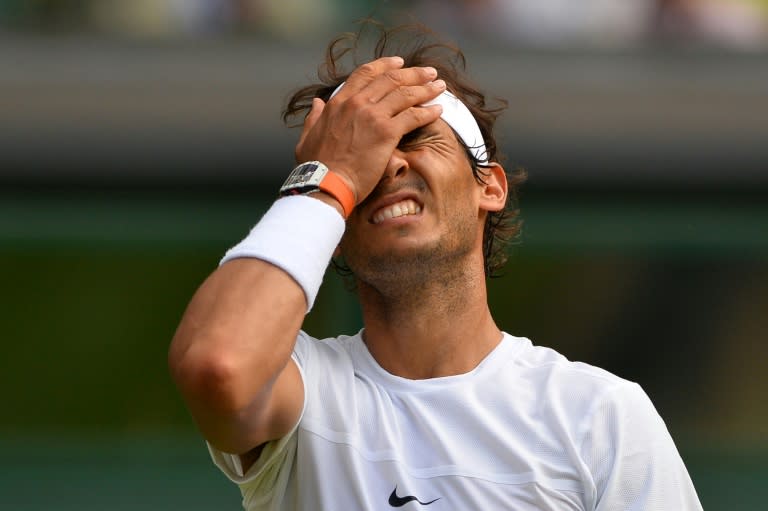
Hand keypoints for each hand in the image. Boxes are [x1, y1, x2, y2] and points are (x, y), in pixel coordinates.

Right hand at [295, 56, 445, 205]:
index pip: (365, 73)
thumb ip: (314, 118)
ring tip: (439, 87)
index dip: (385, 65)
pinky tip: (438, 110)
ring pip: (405, 94)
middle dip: (413, 74)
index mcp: (339, 102)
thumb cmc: (315, 167)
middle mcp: (357, 103)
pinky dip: (428, 112)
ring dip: (426, 88)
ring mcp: (373, 116)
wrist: (325, 183)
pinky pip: (413, 116)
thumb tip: (318, 103)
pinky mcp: (387, 132)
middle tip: (429, 72)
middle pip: (391, 79)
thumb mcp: (307, 137)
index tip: (400, 63)